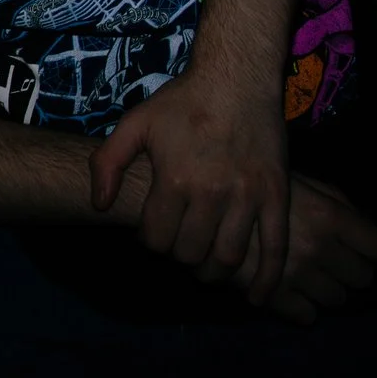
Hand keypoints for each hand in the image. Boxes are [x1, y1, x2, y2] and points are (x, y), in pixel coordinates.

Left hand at [90, 70, 288, 298]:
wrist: (236, 80)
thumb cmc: (182, 102)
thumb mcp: (135, 124)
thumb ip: (108, 163)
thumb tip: (100, 203)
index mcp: (175, 179)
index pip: (156, 238)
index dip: (151, 242)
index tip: (154, 234)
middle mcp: (212, 193)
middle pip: (191, 253)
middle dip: (180, 257)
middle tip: (181, 248)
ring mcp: (247, 196)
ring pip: (229, 257)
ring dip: (215, 273)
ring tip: (208, 269)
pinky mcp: (276, 196)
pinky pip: (275, 248)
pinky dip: (267, 279)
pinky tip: (259, 297)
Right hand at [244, 172, 376, 322]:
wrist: (197, 203)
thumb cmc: (251, 184)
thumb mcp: (296, 179)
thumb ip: (333, 200)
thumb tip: (359, 229)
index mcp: (329, 215)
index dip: (369, 247)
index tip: (356, 245)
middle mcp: (318, 247)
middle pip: (363, 277)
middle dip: (348, 269)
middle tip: (329, 260)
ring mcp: (296, 273)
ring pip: (337, 299)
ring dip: (326, 288)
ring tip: (307, 275)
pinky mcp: (272, 294)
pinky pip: (307, 316)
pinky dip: (301, 307)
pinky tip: (288, 290)